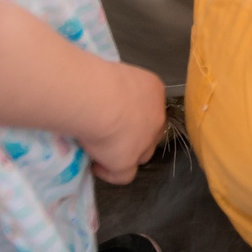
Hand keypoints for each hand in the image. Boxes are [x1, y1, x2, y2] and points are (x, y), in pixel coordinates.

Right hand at [83, 62, 167, 185]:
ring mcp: (145, 142)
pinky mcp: (128, 161)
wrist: (96, 98)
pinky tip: (96, 166)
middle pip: (150, 131)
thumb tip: (102, 99)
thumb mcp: (114, 76)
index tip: (112, 114)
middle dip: (133, 135)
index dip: (132, 113)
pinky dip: (110, 173)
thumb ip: (116, 89)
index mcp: (153, 90)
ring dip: (124, 154)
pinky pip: (124, 175)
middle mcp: (156, 117)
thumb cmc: (98, 78)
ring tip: (102, 151)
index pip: (148, 106)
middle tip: (110, 133)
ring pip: (141, 154)